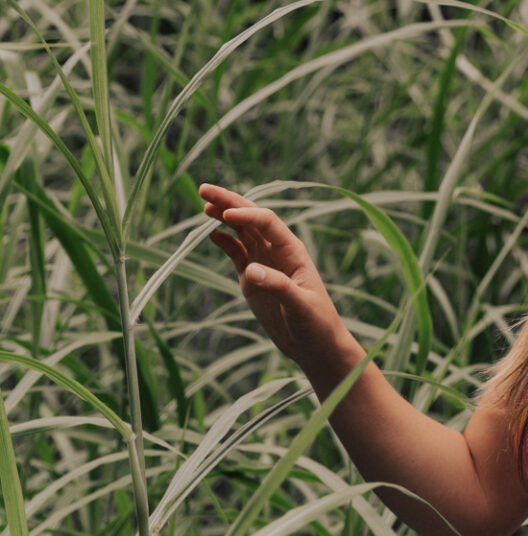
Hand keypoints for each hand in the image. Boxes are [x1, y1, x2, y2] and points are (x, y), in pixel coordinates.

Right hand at [199, 182, 352, 373]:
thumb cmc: (316, 323)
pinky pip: (237, 253)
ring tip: (205, 205)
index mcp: (293, 250)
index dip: (247, 214)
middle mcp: (277, 251)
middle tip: (204, 189)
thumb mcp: (300, 305)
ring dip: (225, 217)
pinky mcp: (253, 279)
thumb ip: (278, 286)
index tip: (226, 215)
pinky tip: (212, 233)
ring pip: (242, 232)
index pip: (267, 222)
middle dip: (230, 202)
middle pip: (252, 218)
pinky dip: (225, 242)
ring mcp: (264, 263)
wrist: (316, 346)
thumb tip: (250, 271)